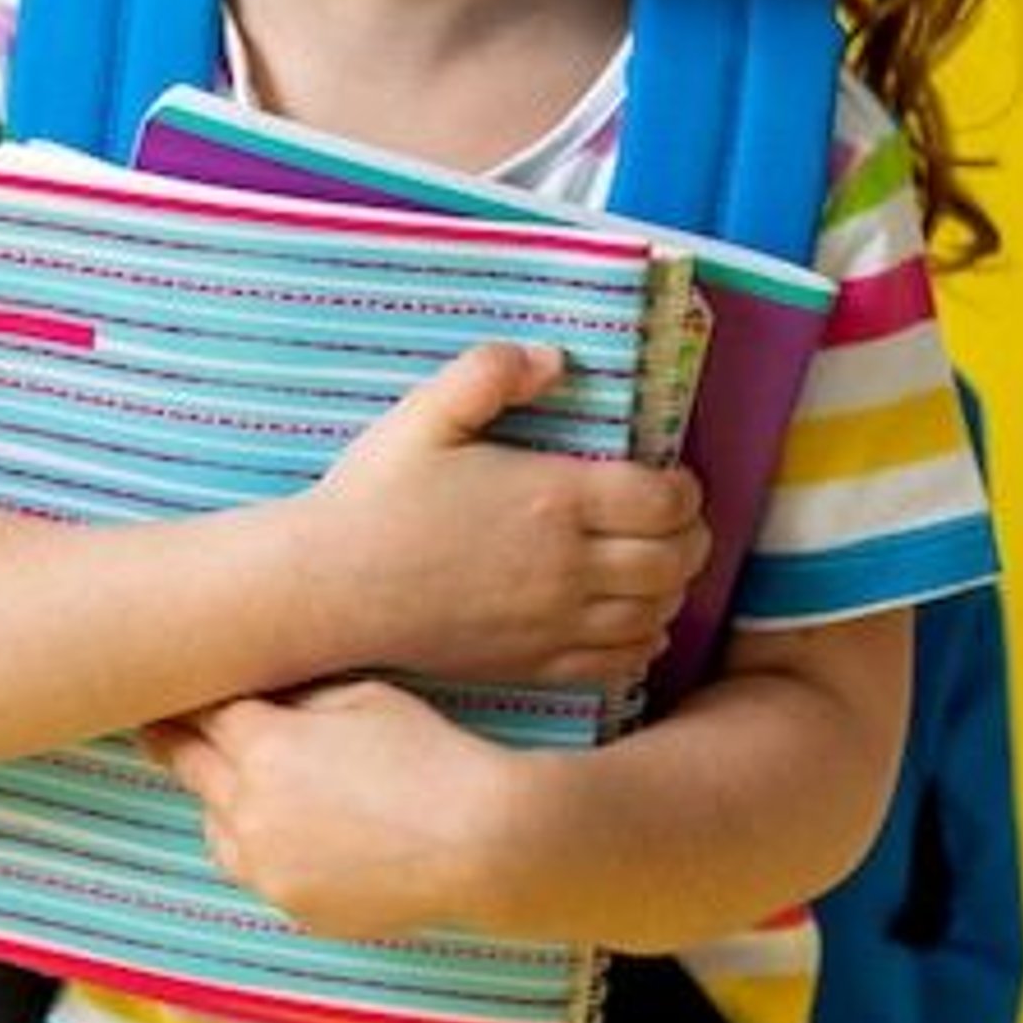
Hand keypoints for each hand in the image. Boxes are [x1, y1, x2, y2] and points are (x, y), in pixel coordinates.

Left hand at [146, 682, 512, 938]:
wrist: (478, 841)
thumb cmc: (426, 755)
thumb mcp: (359, 696)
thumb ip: (298, 698)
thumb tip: (266, 697)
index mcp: (264, 747)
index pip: (204, 717)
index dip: (186, 703)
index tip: (169, 693)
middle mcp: (251, 811)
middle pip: (194, 770)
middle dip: (175, 745)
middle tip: (155, 730)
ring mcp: (269, 868)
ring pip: (215, 831)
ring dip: (216, 803)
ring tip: (222, 784)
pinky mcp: (294, 908)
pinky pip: (254, 873)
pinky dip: (255, 849)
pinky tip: (278, 833)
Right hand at [304, 340, 708, 688]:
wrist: (331, 587)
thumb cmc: (375, 497)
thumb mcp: (425, 416)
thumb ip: (490, 373)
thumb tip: (553, 358)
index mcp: (552, 498)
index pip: (663, 500)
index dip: (684, 488)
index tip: (672, 476)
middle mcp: (567, 565)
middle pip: (674, 559)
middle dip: (691, 535)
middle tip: (677, 518)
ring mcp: (554, 623)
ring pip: (654, 611)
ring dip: (672, 587)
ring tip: (660, 564)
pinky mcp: (534, 664)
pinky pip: (618, 662)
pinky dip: (643, 640)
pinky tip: (634, 620)